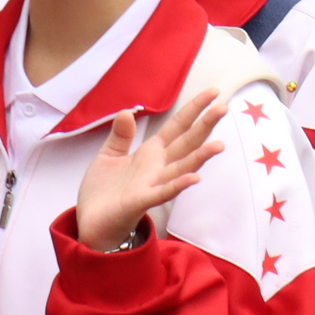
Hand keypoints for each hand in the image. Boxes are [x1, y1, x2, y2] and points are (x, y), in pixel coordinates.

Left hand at [76, 90, 225, 251]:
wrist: (90, 222)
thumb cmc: (103, 191)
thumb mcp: (109, 156)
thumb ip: (121, 135)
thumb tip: (126, 111)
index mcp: (151, 153)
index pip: (178, 127)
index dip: (194, 109)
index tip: (213, 93)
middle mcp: (158, 167)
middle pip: (187, 142)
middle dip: (205, 126)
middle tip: (224, 108)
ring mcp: (153, 184)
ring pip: (182, 167)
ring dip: (201, 157)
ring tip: (220, 144)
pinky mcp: (141, 201)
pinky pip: (162, 192)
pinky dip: (178, 185)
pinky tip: (194, 178)